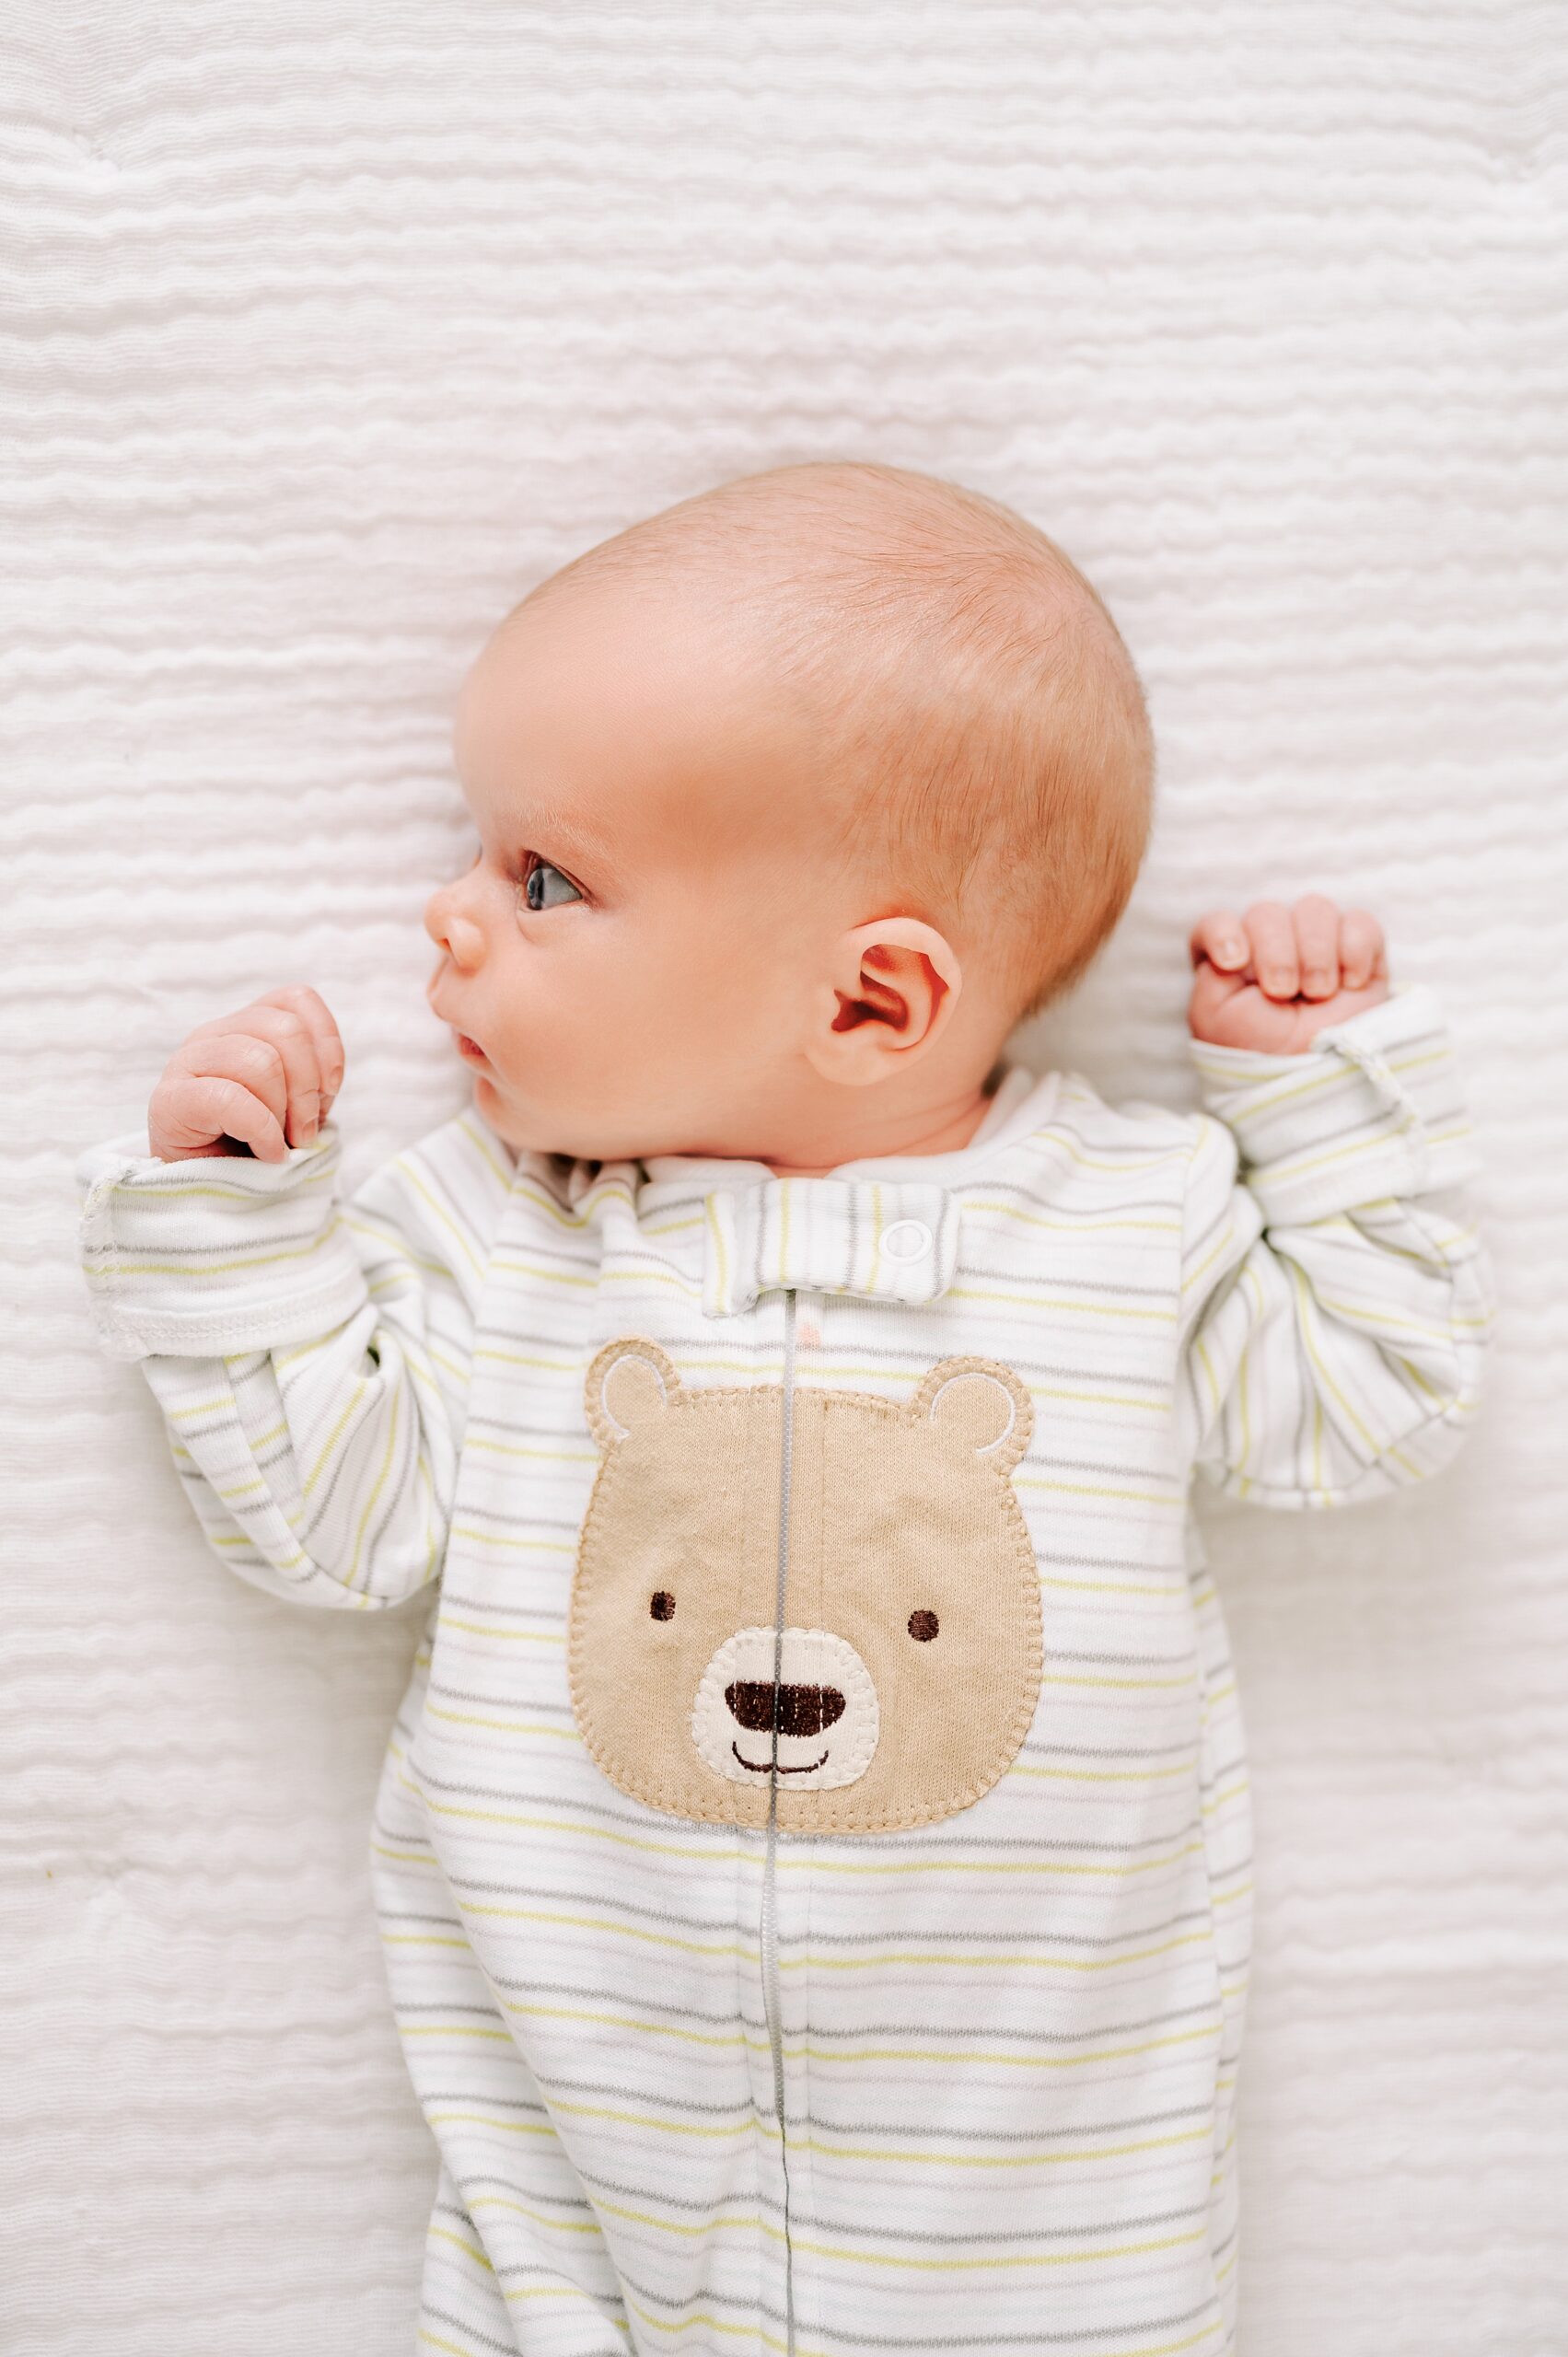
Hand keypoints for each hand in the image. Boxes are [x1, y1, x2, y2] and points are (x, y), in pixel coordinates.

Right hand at [148, 986, 345, 1162]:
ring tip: (279, 1144)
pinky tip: (265, 1153)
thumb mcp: (298, 1105)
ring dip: (282, 1114)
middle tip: (303, 1131)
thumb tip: (327, 1075)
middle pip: (285, 1030)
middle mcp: (214, 1033)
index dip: (326, 1043)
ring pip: (261, 1061)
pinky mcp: (169, 1099)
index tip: (329, 1089)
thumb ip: (312, 1078)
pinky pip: (230, 1099)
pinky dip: (261, 1132)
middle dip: (308, 1088)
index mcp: (246, 1026)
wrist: (208, 1192)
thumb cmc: (255, 1145)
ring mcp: (187, 1062)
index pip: (296, 999)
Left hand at [1188, 896, 1389, 1053]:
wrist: (1315, 1077)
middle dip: (1275, 953)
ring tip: (1318, 993)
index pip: (1217, 923)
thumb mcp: (1215, 1019)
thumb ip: (1211, 974)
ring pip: (1314, 909)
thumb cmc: (1260, 1052)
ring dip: (1316, 953)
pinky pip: (1358, 923)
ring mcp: (1314, 945)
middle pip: (1267, 913)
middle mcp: (1270, 946)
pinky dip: (1355, 950)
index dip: (1223, 932)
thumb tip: (1237, 944)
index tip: (1233, 961)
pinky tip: (1350, 984)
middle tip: (1283, 992)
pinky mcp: (1357, 951)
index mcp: (1229, 961)